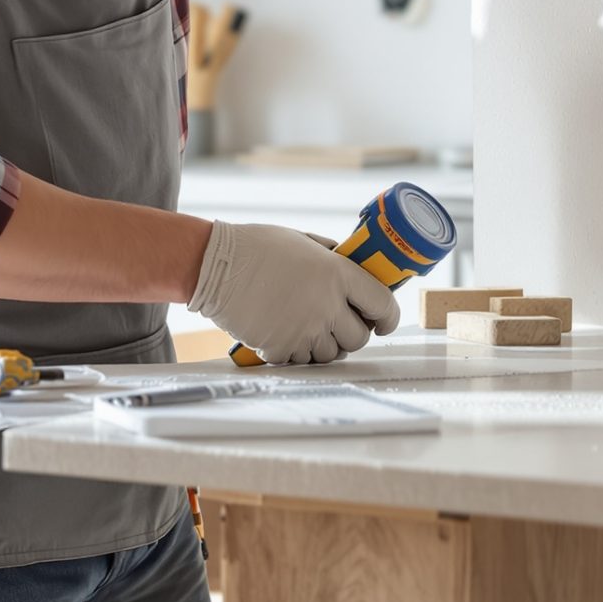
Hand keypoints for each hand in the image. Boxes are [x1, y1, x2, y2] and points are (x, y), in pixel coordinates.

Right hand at [187, 222, 398, 364]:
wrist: (214, 265)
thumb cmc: (256, 248)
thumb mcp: (304, 241)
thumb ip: (334, 258)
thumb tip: (356, 270)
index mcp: (336, 274)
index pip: (382, 304)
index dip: (388, 317)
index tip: (384, 320)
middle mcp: (324, 305)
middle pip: (359, 338)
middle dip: (354, 332)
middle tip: (341, 322)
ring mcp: (302, 330)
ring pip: (331, 354)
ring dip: (325, 343)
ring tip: (308, 324)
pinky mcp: (279, 348)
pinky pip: (301, 360)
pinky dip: (297, 351)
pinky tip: (286, 331)